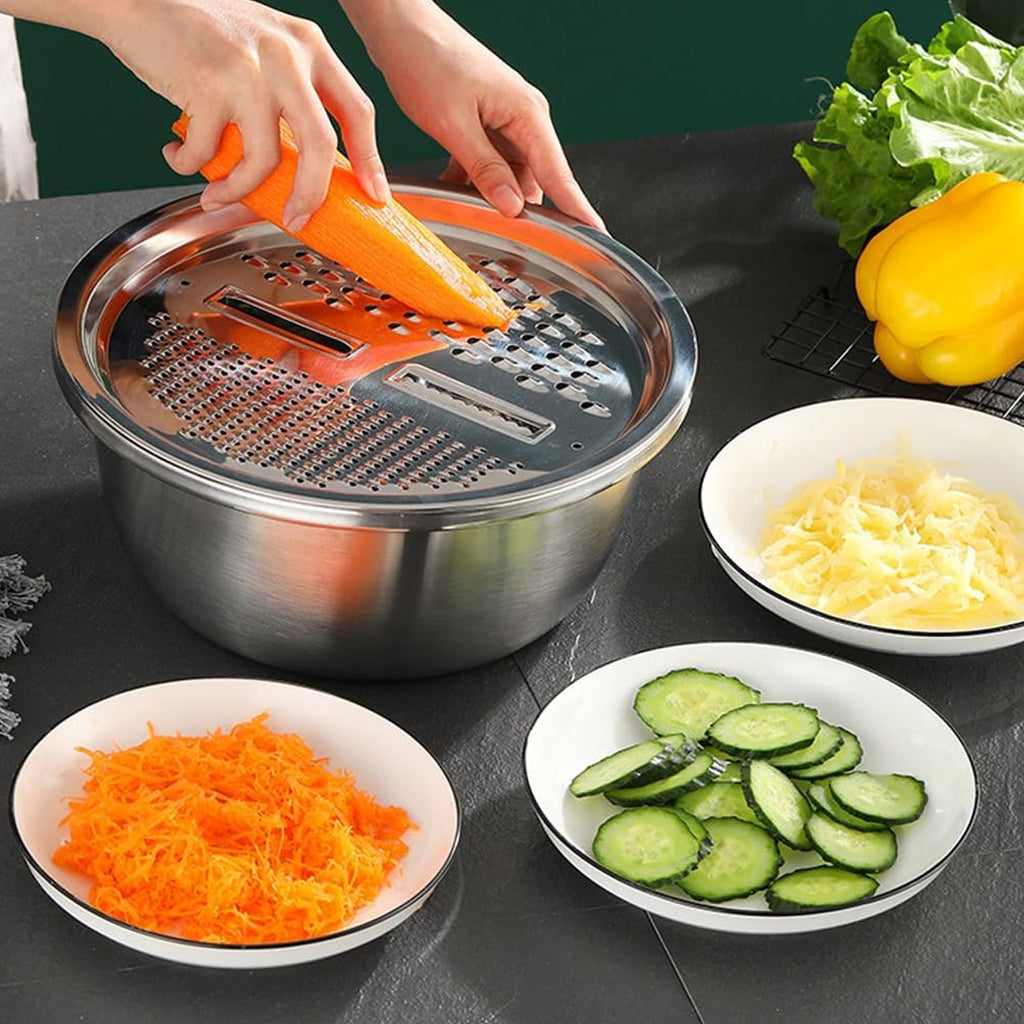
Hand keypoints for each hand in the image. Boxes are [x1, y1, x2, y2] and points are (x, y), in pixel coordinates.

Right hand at [99, 0, 389, 229]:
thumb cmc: (200, 33)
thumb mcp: (265, 50)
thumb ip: (293, 94)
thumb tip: (312, 168)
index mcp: (309, 45)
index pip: (357, 110)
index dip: (371, 160)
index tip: (374, 195)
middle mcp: (285, 53)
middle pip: (320, 145)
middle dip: (310, 194)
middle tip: (297, 219)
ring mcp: (248, 68)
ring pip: (263, 158)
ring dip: (236, 190)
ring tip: (216, 195)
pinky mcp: (208, 83)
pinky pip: (209, 152)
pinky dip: (191, 167)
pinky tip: (180, 157)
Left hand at [342, 0, 604, 230]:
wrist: (400, 26)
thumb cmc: (426, 61)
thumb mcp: (453, 125)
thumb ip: (485, 169)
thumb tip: (514, 206)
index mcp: (527, 114)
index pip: (559, 174)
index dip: (577, 209)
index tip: (597, 237)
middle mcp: (523, 118)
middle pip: (534, 180)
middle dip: (519, 211)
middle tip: (502, 239)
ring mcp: (504, 121)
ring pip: (509, 176)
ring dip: (488, 195)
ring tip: (463, 206)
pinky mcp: (485, 123)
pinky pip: (489, 164)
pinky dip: (472, 179)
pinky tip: (451, 186)